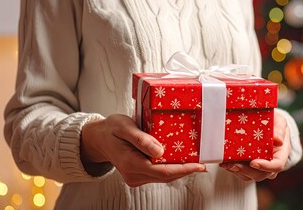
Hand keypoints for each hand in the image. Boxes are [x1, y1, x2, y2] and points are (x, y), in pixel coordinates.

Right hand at [80, 114, 205, 186]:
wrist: (99, 138)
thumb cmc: (111, 129)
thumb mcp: (124, 126)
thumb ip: (141, 139)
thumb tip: (160, 151)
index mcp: (130, 162)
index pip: (162, 171)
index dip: (183, 169)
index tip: (199, 165)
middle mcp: (133, 173)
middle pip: (165, 176)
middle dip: (186, 170)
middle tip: (203, 162)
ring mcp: (135, 176)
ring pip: (163, 176)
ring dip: (179, 170)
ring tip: (195, 161)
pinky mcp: (137, 175)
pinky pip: (158, 174)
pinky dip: (170, 168)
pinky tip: (180, 160)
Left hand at [219, 111, 290, 180]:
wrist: (269, 127)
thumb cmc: (275, 124)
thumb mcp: (280, 122)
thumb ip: (280, 129)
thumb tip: (278, 140)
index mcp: (281, 154)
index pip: (277, 166)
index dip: (265, 167)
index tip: (253, 162)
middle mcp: (271, 164)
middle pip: (261, 174)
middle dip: (246, 171)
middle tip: (233, 164)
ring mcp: (260, 168)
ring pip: (249, 176)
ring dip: (236, 171)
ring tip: (225, 163)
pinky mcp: (250, 167)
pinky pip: (241, 173)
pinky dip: (232, 169)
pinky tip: (224, 162)